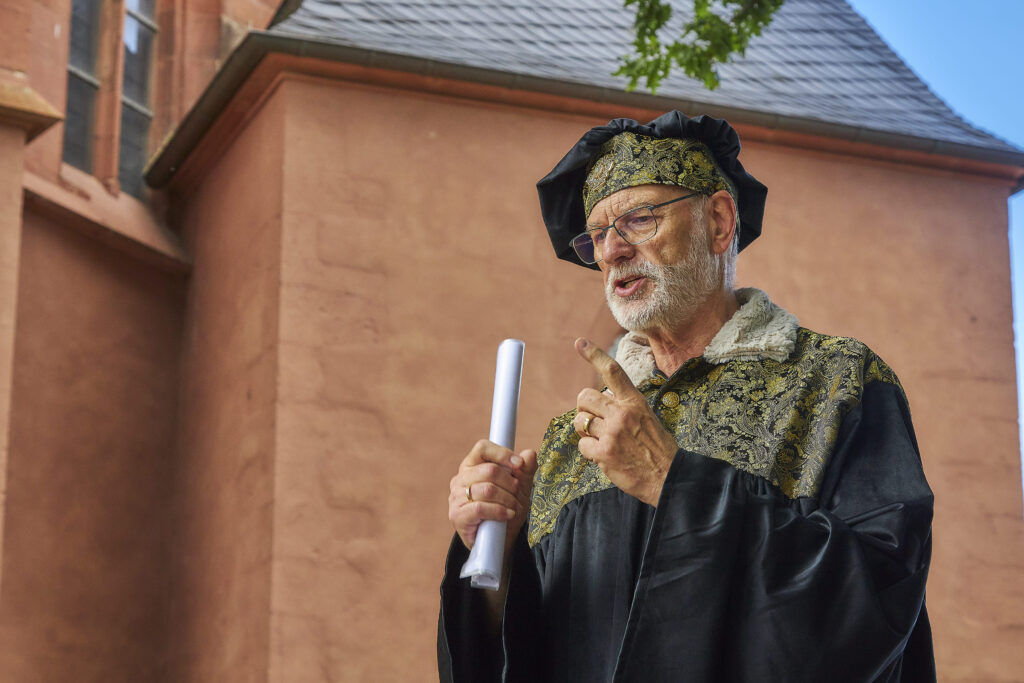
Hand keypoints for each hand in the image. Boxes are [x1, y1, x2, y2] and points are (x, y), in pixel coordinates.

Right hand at [449, 440, 537, 551]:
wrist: (499, 541)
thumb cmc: (506, 509)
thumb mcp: (520, 488)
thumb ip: (526, 470)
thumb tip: (529, 454)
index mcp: (472, 465)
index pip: (482, 448)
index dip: (503, 454)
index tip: (519, 465)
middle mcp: (461, 478)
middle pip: (490, 470)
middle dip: (511, 483)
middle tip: (517, 494)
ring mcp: (456, 497)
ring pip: (487, 489)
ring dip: (508, 499)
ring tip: (514, 507)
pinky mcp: (457, 515)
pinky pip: (481, 508)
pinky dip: (499, 511)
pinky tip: (507, 514)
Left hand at [573, 338, 677, 506]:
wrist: (668, 477)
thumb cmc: (658, 449)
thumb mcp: (648, 418)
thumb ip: (625, 407)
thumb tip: (604, 400)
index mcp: (635, 402)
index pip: (612, 371)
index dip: (593, 354)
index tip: (579, 342)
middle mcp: (622, 413)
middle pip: (585, 396)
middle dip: (584, 407)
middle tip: (593, 419)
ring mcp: (612, 433)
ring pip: (580, 420)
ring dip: (585, 430)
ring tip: (601, 439)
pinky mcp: (604, 453)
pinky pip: (582, 444)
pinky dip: (589, 451)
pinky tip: (603, 456)